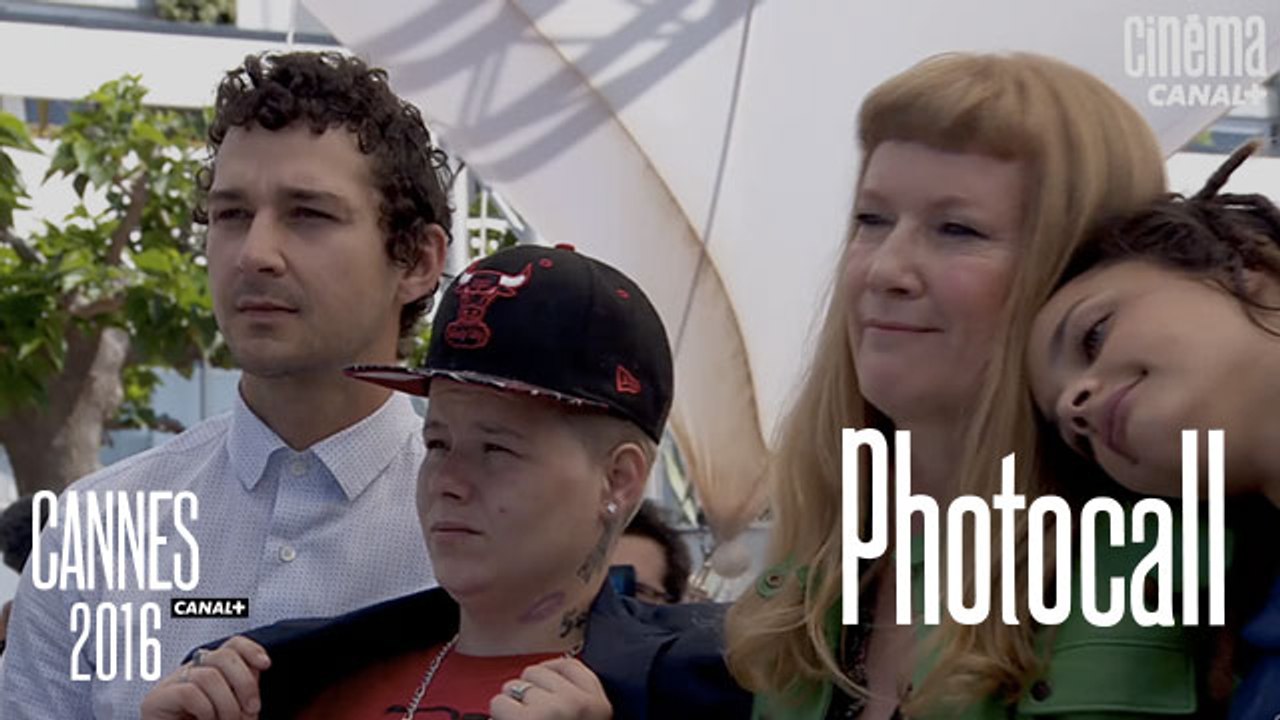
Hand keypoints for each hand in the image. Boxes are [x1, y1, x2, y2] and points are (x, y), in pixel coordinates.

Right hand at [139, 636, 270, 719]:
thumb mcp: (235, 710)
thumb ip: (245, 689)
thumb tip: (259, 666)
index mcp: (210, 671)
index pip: (232, 645)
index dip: (251, 649)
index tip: (266, 664)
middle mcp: (190, 672)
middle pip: (224, 655)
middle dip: (245, 683)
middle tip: (251, 709)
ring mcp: (171, 684)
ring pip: (209, 676)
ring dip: (227, 704)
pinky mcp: (155, 700)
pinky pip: (189, 692)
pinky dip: (206, 710)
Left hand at [490, 657, 611, 719]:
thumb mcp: (589, 718)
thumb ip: (577, 694)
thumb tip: (548, 673)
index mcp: (599, 704)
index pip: (569, 665)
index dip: (549, 673)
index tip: (544, 686)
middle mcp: (578, 703)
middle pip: (537, 672)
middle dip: (528, 693)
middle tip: (534, 718)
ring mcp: (552, 710)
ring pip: (515, 686)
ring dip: (512, 707)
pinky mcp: (527, 719)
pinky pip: (500, 702)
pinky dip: (500, 715)